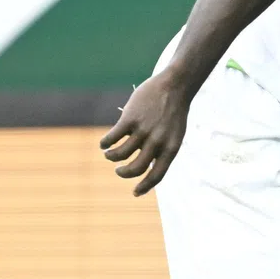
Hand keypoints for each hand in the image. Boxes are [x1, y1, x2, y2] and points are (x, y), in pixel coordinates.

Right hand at [99, 69, 191, 195]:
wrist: (174, 86)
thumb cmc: (173, 112)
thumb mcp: (174, 134)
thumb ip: (161, 150)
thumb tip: (144, 165)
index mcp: (170, 148)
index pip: (157, 175)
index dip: (145, 186)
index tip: (135, 192)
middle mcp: (157, 142)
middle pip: (135, 168)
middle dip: (123, 173)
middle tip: (118, 170)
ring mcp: (143, 130)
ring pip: (120, 154)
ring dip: (111, 157)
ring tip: (109, 154)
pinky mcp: (130, 119)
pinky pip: (112, 138)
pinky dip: (105, 143)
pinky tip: (104, 143)